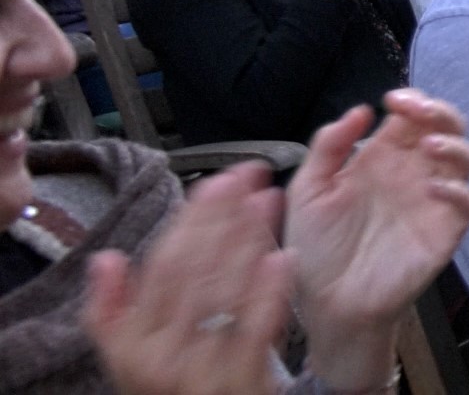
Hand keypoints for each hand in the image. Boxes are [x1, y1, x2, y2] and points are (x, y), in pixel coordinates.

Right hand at [83, 162, 290, 394]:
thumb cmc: (171, 387)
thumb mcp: (127, 356)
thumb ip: (109, 310)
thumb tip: (104, 259)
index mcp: (133, 342)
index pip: (162, 266)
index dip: (191, 219)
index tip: (216, 181)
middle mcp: (163, 355)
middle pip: (194, 271)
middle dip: (223, 216)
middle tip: (247, 175)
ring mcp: (202, 371)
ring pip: (224, 294)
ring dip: (248, 240)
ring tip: (268, 200)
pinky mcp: (241, 384)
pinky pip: (254, 332)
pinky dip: (269, 292)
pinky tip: (283, 257)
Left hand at [285, 91, 468, 391]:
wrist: (328, 303)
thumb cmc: (316, 248)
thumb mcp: (307, 191)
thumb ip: (328, 147)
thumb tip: (362, 111)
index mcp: (382, 157)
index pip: (411, 116)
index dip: (412, 100)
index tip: (392, 100)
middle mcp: (413, 172)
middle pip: (447, 127)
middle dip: (439, 111)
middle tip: (419, 112)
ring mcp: (433, 200)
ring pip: (466, 158)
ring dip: (454, 144)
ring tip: (428, 146)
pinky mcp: (445, 231)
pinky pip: (468, 202)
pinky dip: (458, 190)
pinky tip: (433, 188)